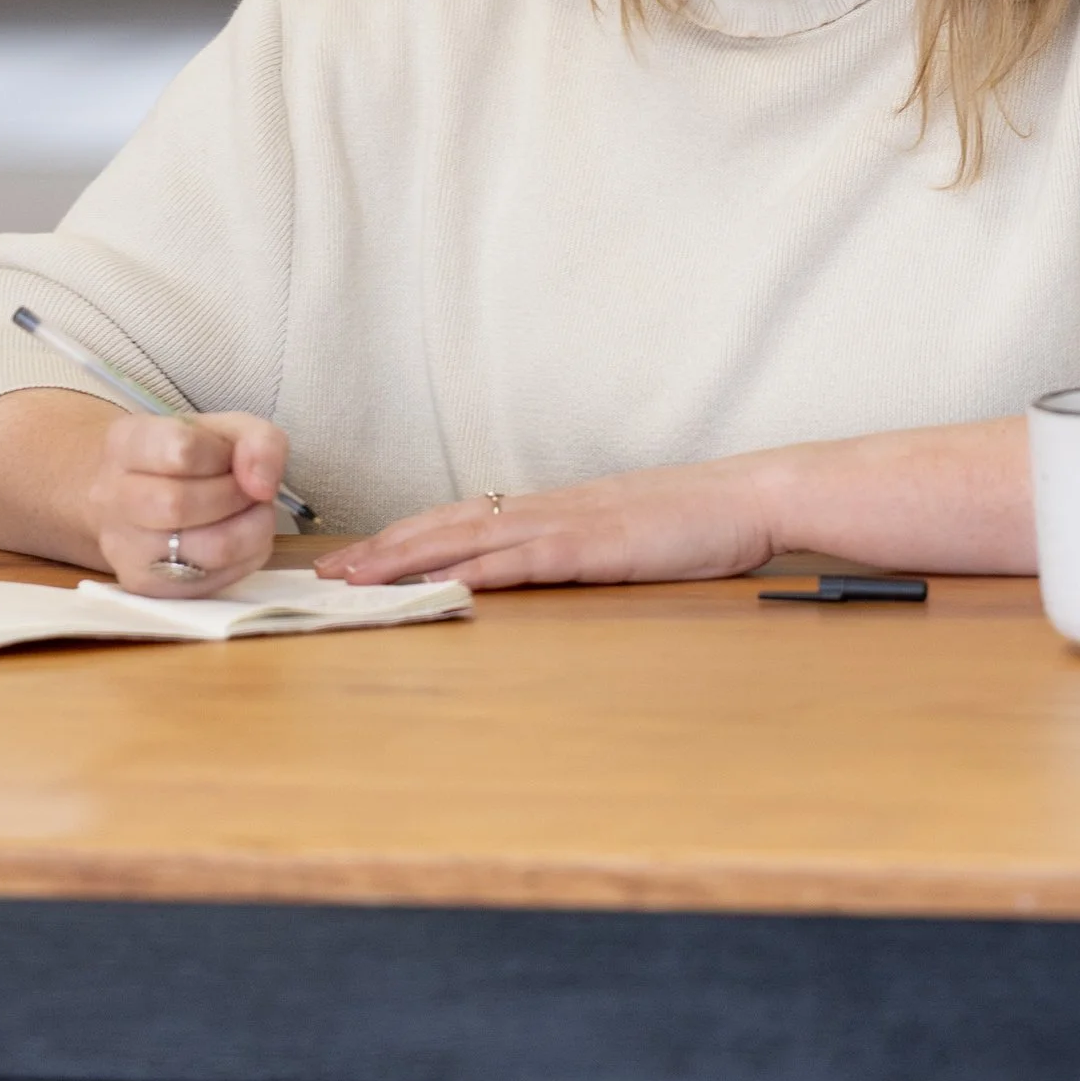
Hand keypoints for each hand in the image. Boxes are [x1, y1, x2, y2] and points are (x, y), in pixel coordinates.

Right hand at [86, 409, 289, 595]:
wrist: (140, 495)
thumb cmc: (189, 458)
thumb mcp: (227, 430)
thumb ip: (258, 441)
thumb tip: (264, 485)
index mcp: (125, 444)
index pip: (180, 451)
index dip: (224, 456)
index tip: (232, 457)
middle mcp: (111, 497)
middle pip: (181, 505)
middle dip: (236, 496)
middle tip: (247, 490)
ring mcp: (122, 548)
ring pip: (206, 550)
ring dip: (249, 529)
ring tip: (247, 514)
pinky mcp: (145, 585)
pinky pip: (212, 582)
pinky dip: (243, 559)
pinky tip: (236, 538)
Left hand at [321, 455, 781, 591]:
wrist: (752, 496)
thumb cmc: (697, 524)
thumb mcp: (624, 537)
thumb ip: (578, 549)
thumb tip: (537, 570)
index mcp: (553, 509)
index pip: (460, 520)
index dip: (403, 538)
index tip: (355, 558)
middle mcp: (549, 509)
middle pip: (446, 525)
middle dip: (382, 550)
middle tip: (327, 572)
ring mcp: (570, 524)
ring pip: (470, 539)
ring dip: (408, 559)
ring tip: (358, 580)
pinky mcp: (595, 547)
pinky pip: (525, 559)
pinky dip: (477, 571)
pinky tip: (441, 584)